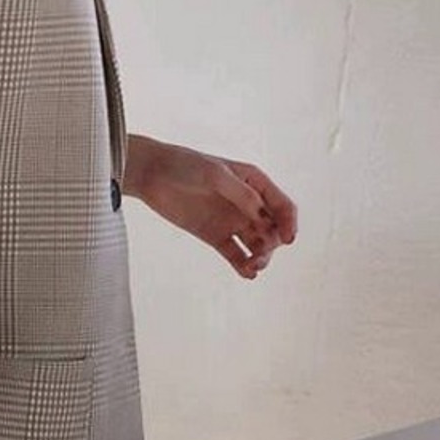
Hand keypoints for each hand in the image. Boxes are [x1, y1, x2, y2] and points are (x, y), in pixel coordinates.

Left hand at [124, 136, 297, 278]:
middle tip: (260, 256)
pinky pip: (235, 254)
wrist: (150, 174)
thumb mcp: (215, 174)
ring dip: (260, 258)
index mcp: (254, 183)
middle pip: (272, 230)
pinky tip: (247, 274)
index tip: (287, 240)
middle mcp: (247, 204)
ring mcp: (231, 221)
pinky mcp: (215, 235)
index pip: (282, 206)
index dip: (289, 223)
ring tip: (252, 267)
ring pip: (256, 245)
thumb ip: (241, 194)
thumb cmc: (184, 165)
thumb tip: (263, 216)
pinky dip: (243, 264)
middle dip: (272, 245)